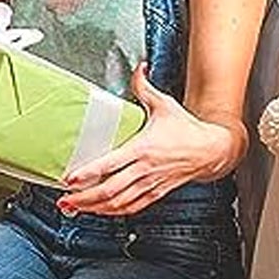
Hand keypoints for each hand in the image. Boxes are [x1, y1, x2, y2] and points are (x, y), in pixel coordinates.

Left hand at [59, 64, 235, 216]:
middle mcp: (145, 170)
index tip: (70, 178)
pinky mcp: (157, 193)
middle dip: (85, 198)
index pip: (112, 164)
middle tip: (64, 200)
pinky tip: (99, 211)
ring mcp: (151, 184)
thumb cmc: (187, 128)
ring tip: (74, 208)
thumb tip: (139, 67)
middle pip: (111, 190)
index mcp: (143, 148)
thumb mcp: (164, 104)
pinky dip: (114, 211)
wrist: (214, 149)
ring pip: (120, 203)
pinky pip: (133, 207)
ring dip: (95, 208)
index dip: (89, 173)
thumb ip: (145, 87)